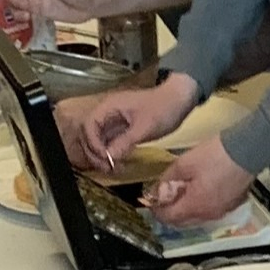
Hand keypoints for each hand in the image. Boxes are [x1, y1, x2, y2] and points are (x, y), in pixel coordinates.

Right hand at [59, 74, 194, 169]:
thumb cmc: (163, 108)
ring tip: (112, 170)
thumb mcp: (145, 127)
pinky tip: (118, 165)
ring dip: (102, 156)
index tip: (104, 157)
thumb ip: (125, 142)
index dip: (93, 143)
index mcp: (109, 107)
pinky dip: (111, 155)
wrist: (180, 99)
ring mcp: (114, 122)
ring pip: (99, 141)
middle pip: (90, 135)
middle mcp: (108, 113)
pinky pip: (110, 143)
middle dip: (95, 153)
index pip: (89, 126)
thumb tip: (109, 158)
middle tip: (107, 168)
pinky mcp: (122, 130)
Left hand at [145, 137, 251, 224]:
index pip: (169, 217)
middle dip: (170, 213)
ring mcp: (222, 210)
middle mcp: (208, 214)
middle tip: (162, 200)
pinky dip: (200, 206)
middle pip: (182, 222)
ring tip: (179, 194)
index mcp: (195, 206)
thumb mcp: (184, 163)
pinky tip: (198, 191)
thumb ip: (167, 179)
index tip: (151, 202)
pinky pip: (210, 211)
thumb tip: (157, 189)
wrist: (247, 150)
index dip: (156, 211)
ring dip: (185, 210)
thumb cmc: (216, 156)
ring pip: (197, 218)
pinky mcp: (231, 204)